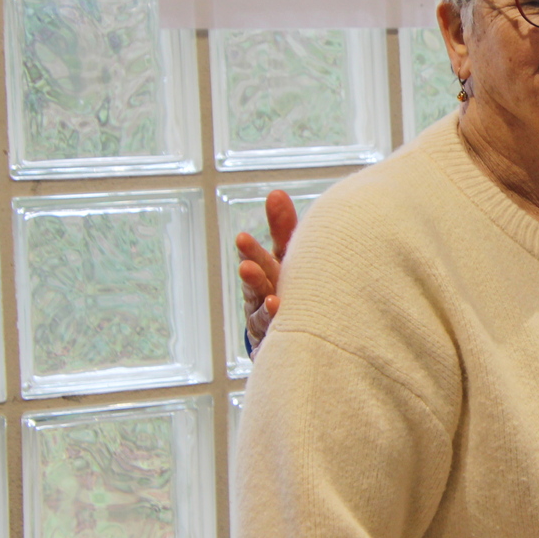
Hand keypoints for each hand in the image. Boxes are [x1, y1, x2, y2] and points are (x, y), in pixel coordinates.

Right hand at [235, 190, 297, 351]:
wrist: (295, 337)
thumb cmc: (291, 289)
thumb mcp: (289, 259)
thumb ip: (283, 228)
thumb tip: (275, 192)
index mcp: (272, 273)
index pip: (263, 258)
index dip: (253, 250)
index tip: (242, 238)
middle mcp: (264, 296)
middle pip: (259, 281)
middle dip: (253, 268)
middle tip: (246, 256)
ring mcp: (267, 322)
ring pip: (262, 309)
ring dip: (261, 296)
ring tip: (265, 289)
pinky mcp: (272, 345)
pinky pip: (274, 335)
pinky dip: (274, 324)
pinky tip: (280, 313)